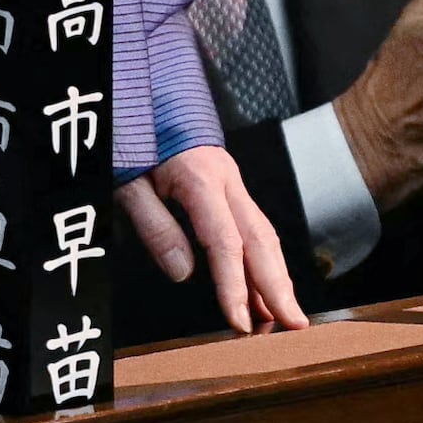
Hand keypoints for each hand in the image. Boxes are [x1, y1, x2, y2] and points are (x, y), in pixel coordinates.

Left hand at [119, 141, 305, 333]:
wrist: (144, 95)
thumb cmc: (132, 135)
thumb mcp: (128, 181)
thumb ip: (154, 225)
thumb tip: (183, 274)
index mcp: (201, 178)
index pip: (226, 242)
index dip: (235, 286)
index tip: (241, 323)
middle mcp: (227, 178)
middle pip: (261, 239)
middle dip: (279, 287)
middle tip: (294, 327)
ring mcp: (233, 180)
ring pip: (264, 233)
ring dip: (276, 277)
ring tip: (282, 318)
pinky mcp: (230, 185)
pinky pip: (254, 226)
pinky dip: (263, 260)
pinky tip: (264, 288)